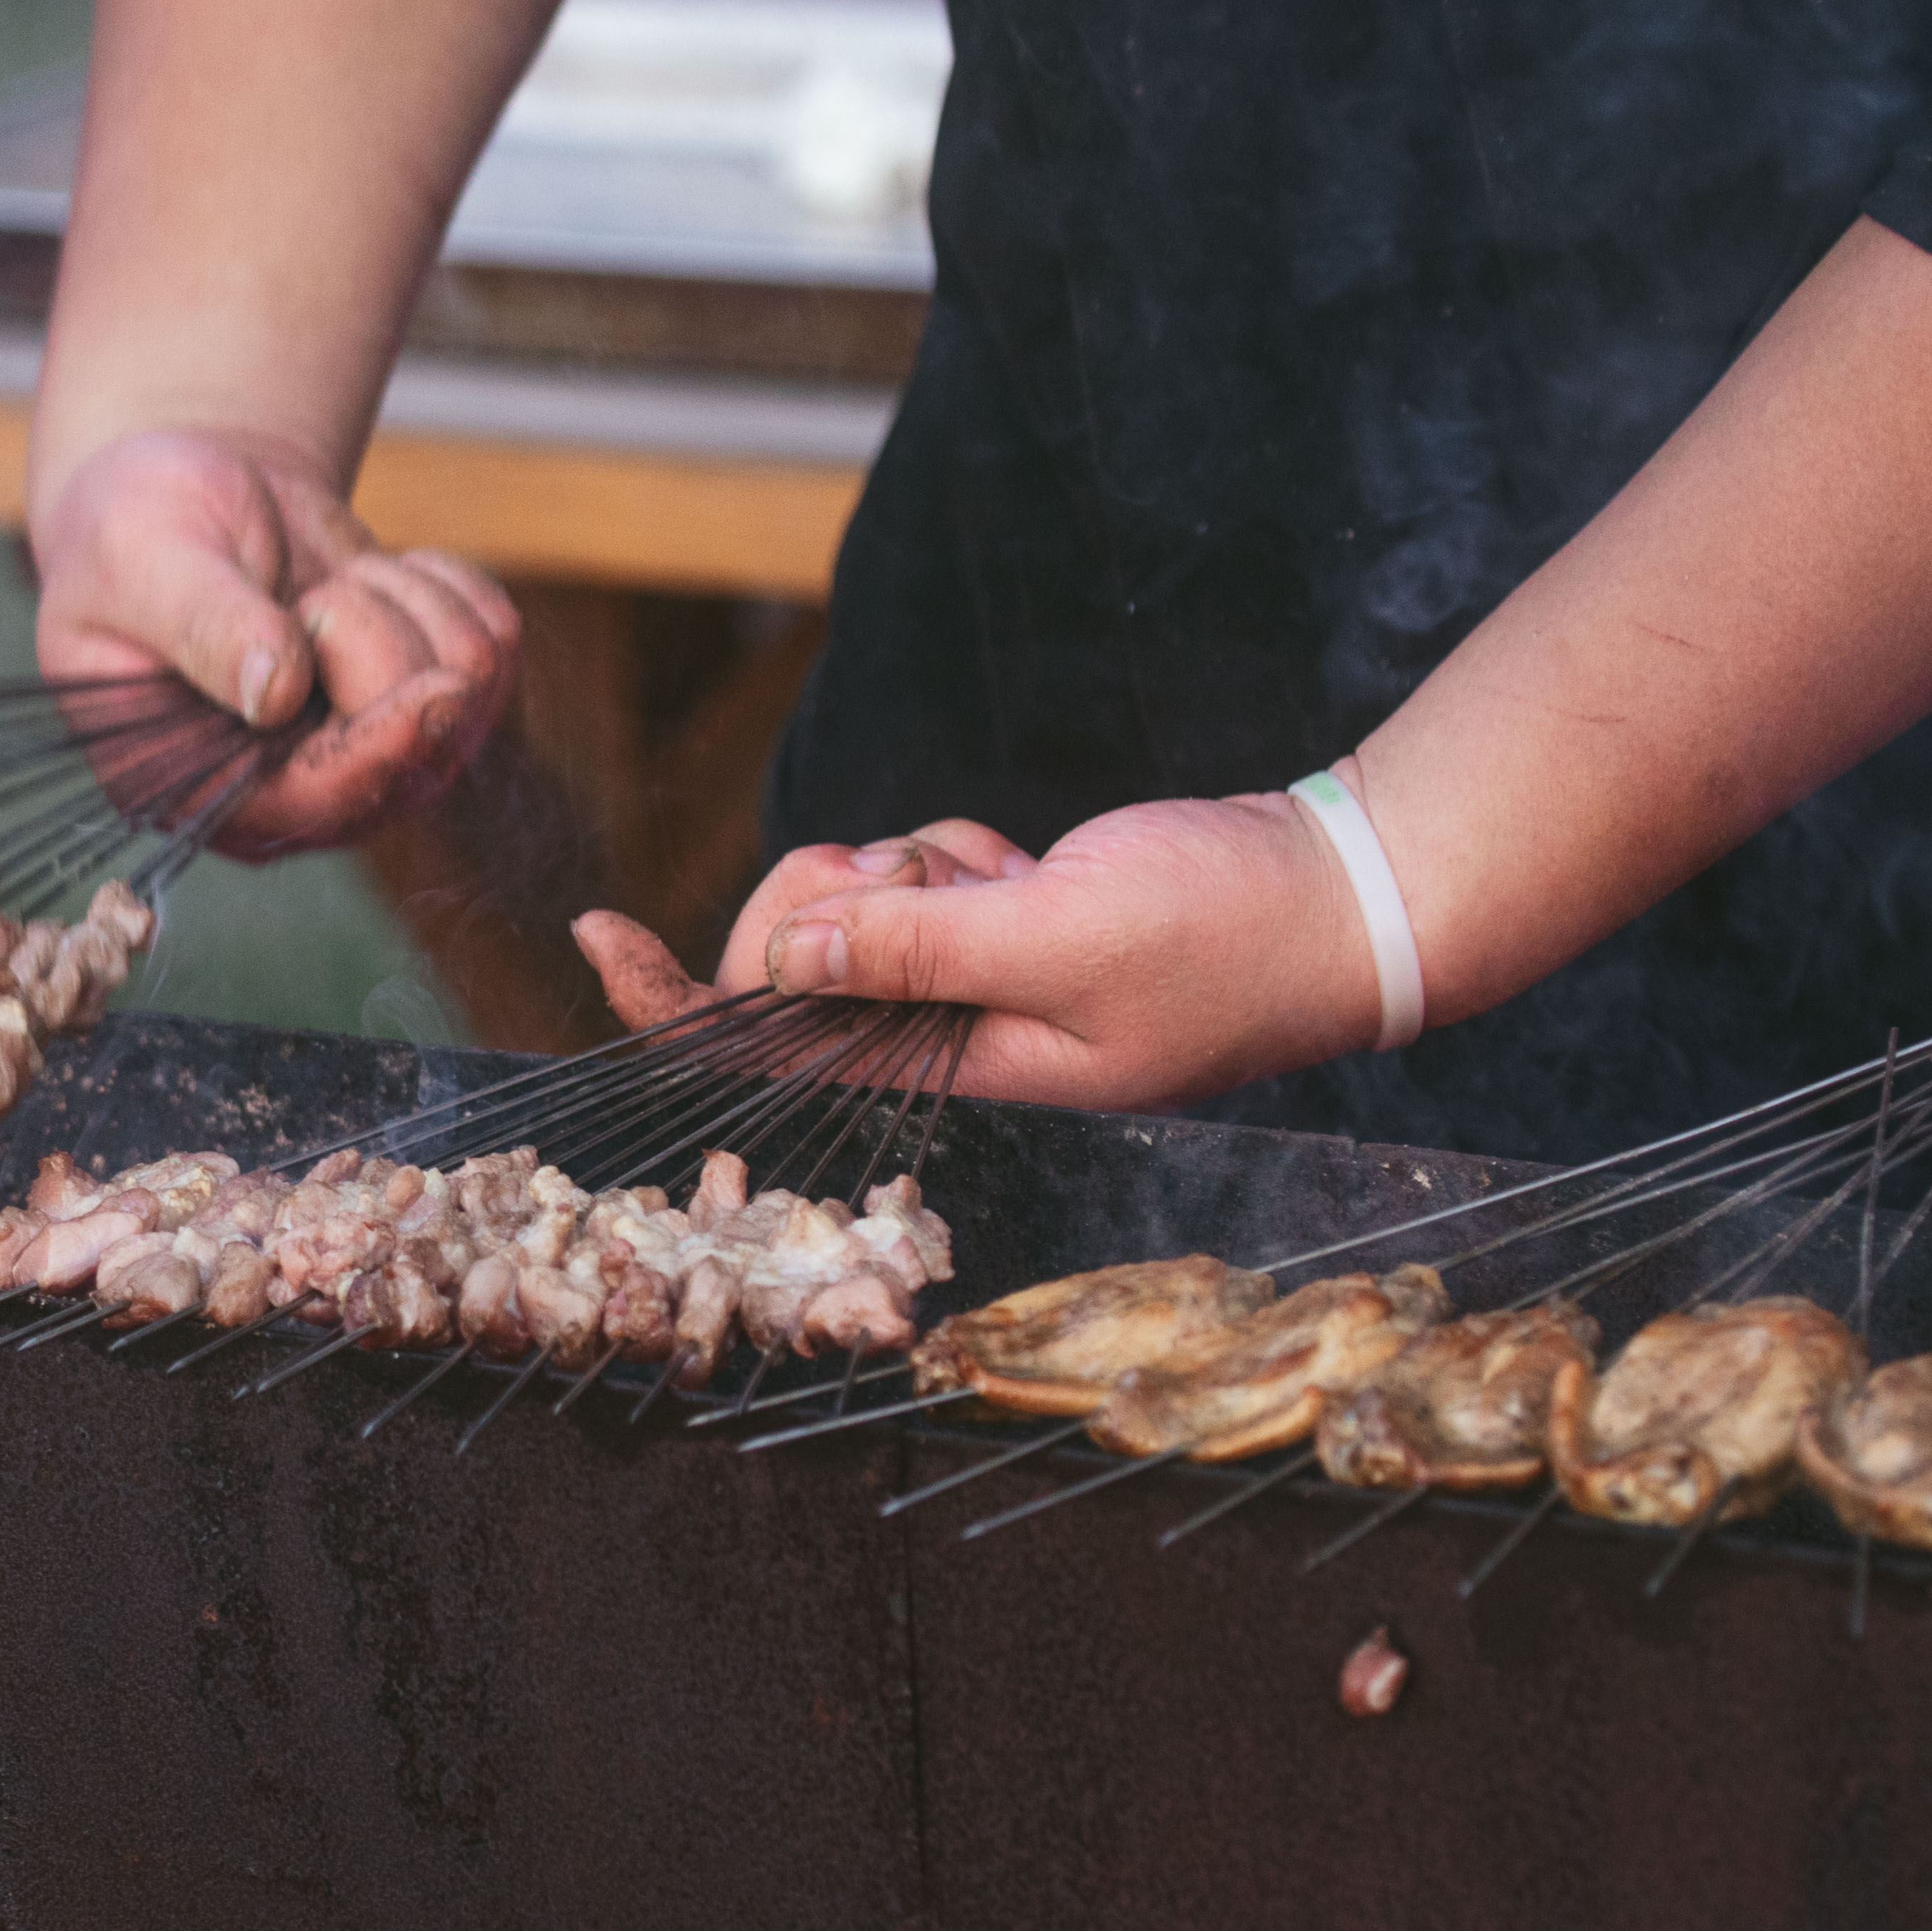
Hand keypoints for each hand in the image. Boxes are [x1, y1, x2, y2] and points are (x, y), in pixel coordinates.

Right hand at [31, 428, 517, 856]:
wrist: (193, 501)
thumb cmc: (137, 531)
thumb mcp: (144, 558)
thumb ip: (203, 623)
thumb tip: (273, 694)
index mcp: (199, 783)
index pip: (316, 802)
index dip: (382, 752)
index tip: (437, 691)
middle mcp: (292, 791)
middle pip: (416, 746)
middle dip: (375, 631)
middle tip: (308, 590)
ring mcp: (367, 753)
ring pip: (471, 688)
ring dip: (409, 601)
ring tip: (331, 581)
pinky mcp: (421, 706)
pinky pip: (496, 647)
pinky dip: (449, 585)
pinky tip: (382, 574)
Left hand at [574, 798, 1393, 1111]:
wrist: (1336, 898)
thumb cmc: (1223, 932)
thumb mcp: (1060, 933)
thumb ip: (918, 946)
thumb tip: (783, 946)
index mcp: (952, 1078)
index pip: (772, 1054)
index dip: (673, 1001)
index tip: (595, 937)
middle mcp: (941, 1043)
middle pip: (793, 959)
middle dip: (834, 893)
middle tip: (919, 874)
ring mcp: (965, 987)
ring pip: (854, 903)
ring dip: (913, 865)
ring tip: (1009, 875)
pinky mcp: (993, 931)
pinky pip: (916, 875)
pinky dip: (959, 852)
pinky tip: (1031, 864)